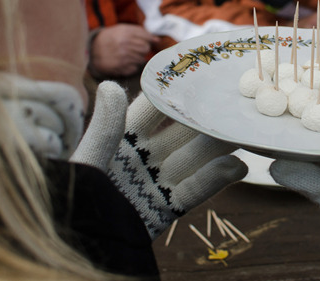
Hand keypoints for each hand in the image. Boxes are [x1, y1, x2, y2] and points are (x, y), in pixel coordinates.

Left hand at [71, 81, 247, 239]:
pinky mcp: (164, 209)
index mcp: (119, 141)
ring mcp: (155, 183)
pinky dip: (216, 180)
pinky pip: (193, 191)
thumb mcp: (87, 162)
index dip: (172, 93)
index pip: (150, 111)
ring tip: (244, 132)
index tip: (198, 73)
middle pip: (180, 133)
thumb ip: (104, 128)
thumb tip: (108, 84)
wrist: (80, 246)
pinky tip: (238, 167)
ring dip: (218, 146)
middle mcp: (140, 158)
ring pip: (192, 158)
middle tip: (235, 101)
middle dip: (206, 117)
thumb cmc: (74, 201)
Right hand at [90, 24, 159, 76]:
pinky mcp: (120, 68)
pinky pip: (135, 68)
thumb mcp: (123, 29)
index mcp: (125, 33)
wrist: (91, 50)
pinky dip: (132, 66)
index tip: (144, 41)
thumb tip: (157, 40)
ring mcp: (122, 57)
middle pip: (145, 49)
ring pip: (141, 59)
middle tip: (135, 48)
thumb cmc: (111, 37)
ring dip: (137, 57)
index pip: (147, 39)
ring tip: (128, 55)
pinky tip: (125, 62)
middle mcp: (124, 45)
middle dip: (143, 49)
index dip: (147, 40)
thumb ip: (141, 32)